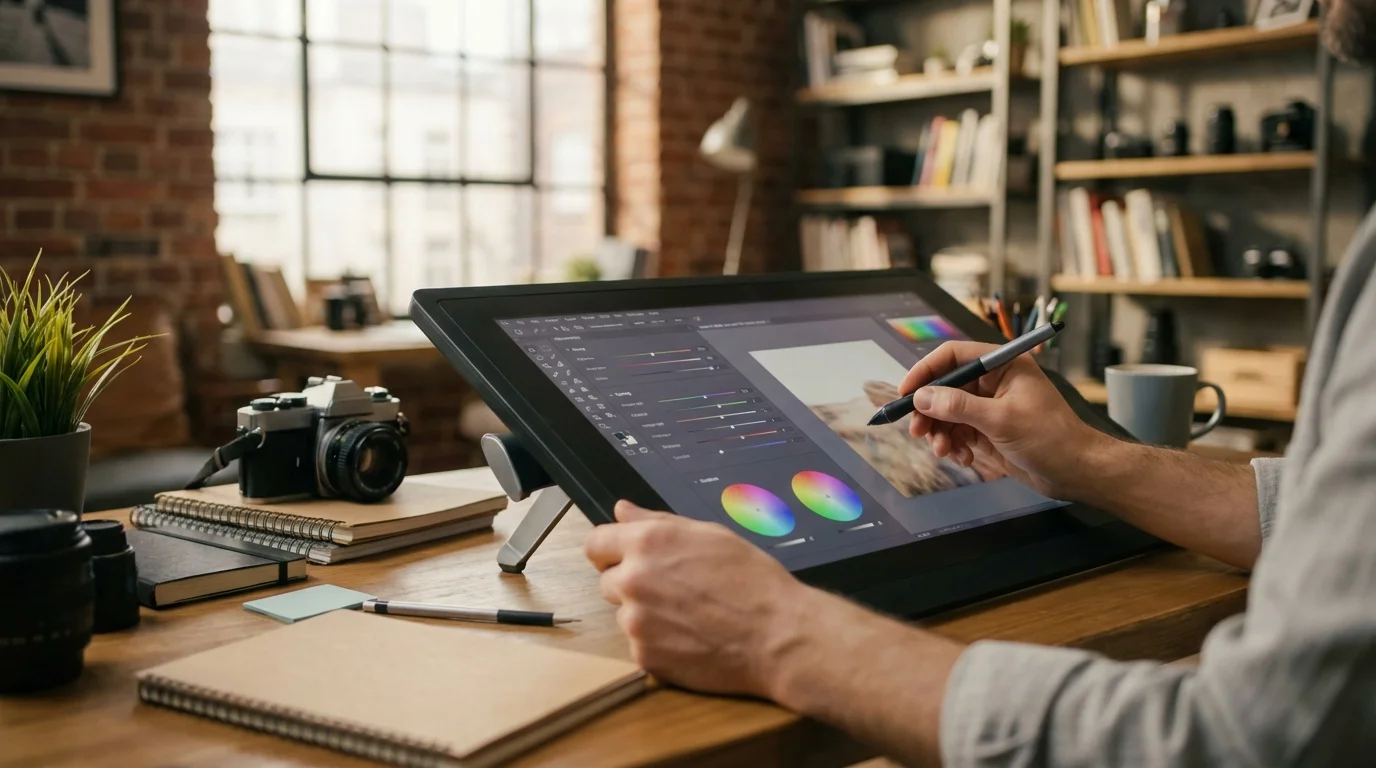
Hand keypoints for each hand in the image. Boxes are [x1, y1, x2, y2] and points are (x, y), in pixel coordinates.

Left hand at [584, 501, 811, 697]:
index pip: (595, 543)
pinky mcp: (644, 656)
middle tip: (672, 590)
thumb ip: (657, 521)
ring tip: (688, 616)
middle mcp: (634, 579)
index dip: (610, 550)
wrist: (776, 635)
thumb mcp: (710, 534)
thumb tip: (622, 510)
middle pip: (607, 581)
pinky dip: (658, 643)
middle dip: (631, 584)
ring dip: (646, 615)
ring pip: (625, 615)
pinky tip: (690, 638)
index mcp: (647, 542)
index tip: (623, 558)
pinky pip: (639, 645)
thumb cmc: (753, 581)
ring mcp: (636, 621)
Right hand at [901, 340, 1109, 498]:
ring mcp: (989, 407)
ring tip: (945, 451)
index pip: (954, 356)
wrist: (1076, 472)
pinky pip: (958, 433)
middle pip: (945, 387)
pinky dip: (954, 446)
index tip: (906, 393)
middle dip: (930, 410)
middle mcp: (993, 383)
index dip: (926, 371)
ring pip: (948, 413)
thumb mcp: (1001, 420)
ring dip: (940, 433)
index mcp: (1002, 366)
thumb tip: (922, 397)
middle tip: (918, 431)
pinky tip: (964, 459)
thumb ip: (958, 407)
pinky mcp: (988, 431)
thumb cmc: (1050, 438)